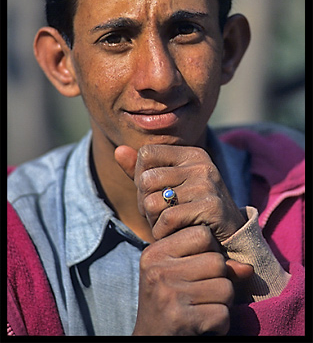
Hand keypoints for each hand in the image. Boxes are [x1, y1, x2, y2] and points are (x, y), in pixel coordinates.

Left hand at [115, 144, 245, 242]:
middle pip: (146, 179)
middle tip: (159, 215)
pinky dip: (163, 233)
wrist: (228, 241)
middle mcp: (201, 164)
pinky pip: (167, 219)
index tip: (154, 194)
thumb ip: (141, 171)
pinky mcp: (211, 207)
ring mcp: (207, 184)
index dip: (141, 177)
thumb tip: (118, 151)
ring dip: (153, 221)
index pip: (145, 154)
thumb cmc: (190, 212)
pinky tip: (174, 235)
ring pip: (152, 201)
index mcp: (190, 154)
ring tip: (169, 225)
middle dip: (145, 203)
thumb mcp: (166, 188)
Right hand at [133, 224, 234, 335]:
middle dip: (219, 280)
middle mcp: (158, 270)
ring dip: (222, 303)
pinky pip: (223, 314)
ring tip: (202, 308)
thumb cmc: (168, 303)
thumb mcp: (180, 274)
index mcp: (155, 252)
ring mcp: (168, 294)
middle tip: (201, 294)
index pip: (202, 234)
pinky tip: (202, 324)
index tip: (199, 267)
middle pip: (217, 261)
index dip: (211, 250)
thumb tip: (248, 268)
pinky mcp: (180, 319)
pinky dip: (220, 324)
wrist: (151, 339)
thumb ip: (211, 261)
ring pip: (226, 288)